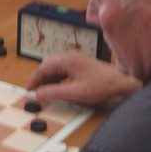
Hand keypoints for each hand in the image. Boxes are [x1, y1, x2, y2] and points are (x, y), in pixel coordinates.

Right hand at [26, 52, 141, 107]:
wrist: (121, 83)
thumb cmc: (101, 87)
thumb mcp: (75, 93)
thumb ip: (55, 92)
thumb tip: (38, 94)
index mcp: (67, 60)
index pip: (43, 67)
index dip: (34, 79)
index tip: (29, 90)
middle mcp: (70, 57)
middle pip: (48, 65)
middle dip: (39, 78)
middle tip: (35, 91)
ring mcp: (76, 60)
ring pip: (55, 67)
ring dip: (48, 78)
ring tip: (44, 91)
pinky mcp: (81, 65)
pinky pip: (63, 70)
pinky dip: (56, 78)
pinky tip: (57, 87)